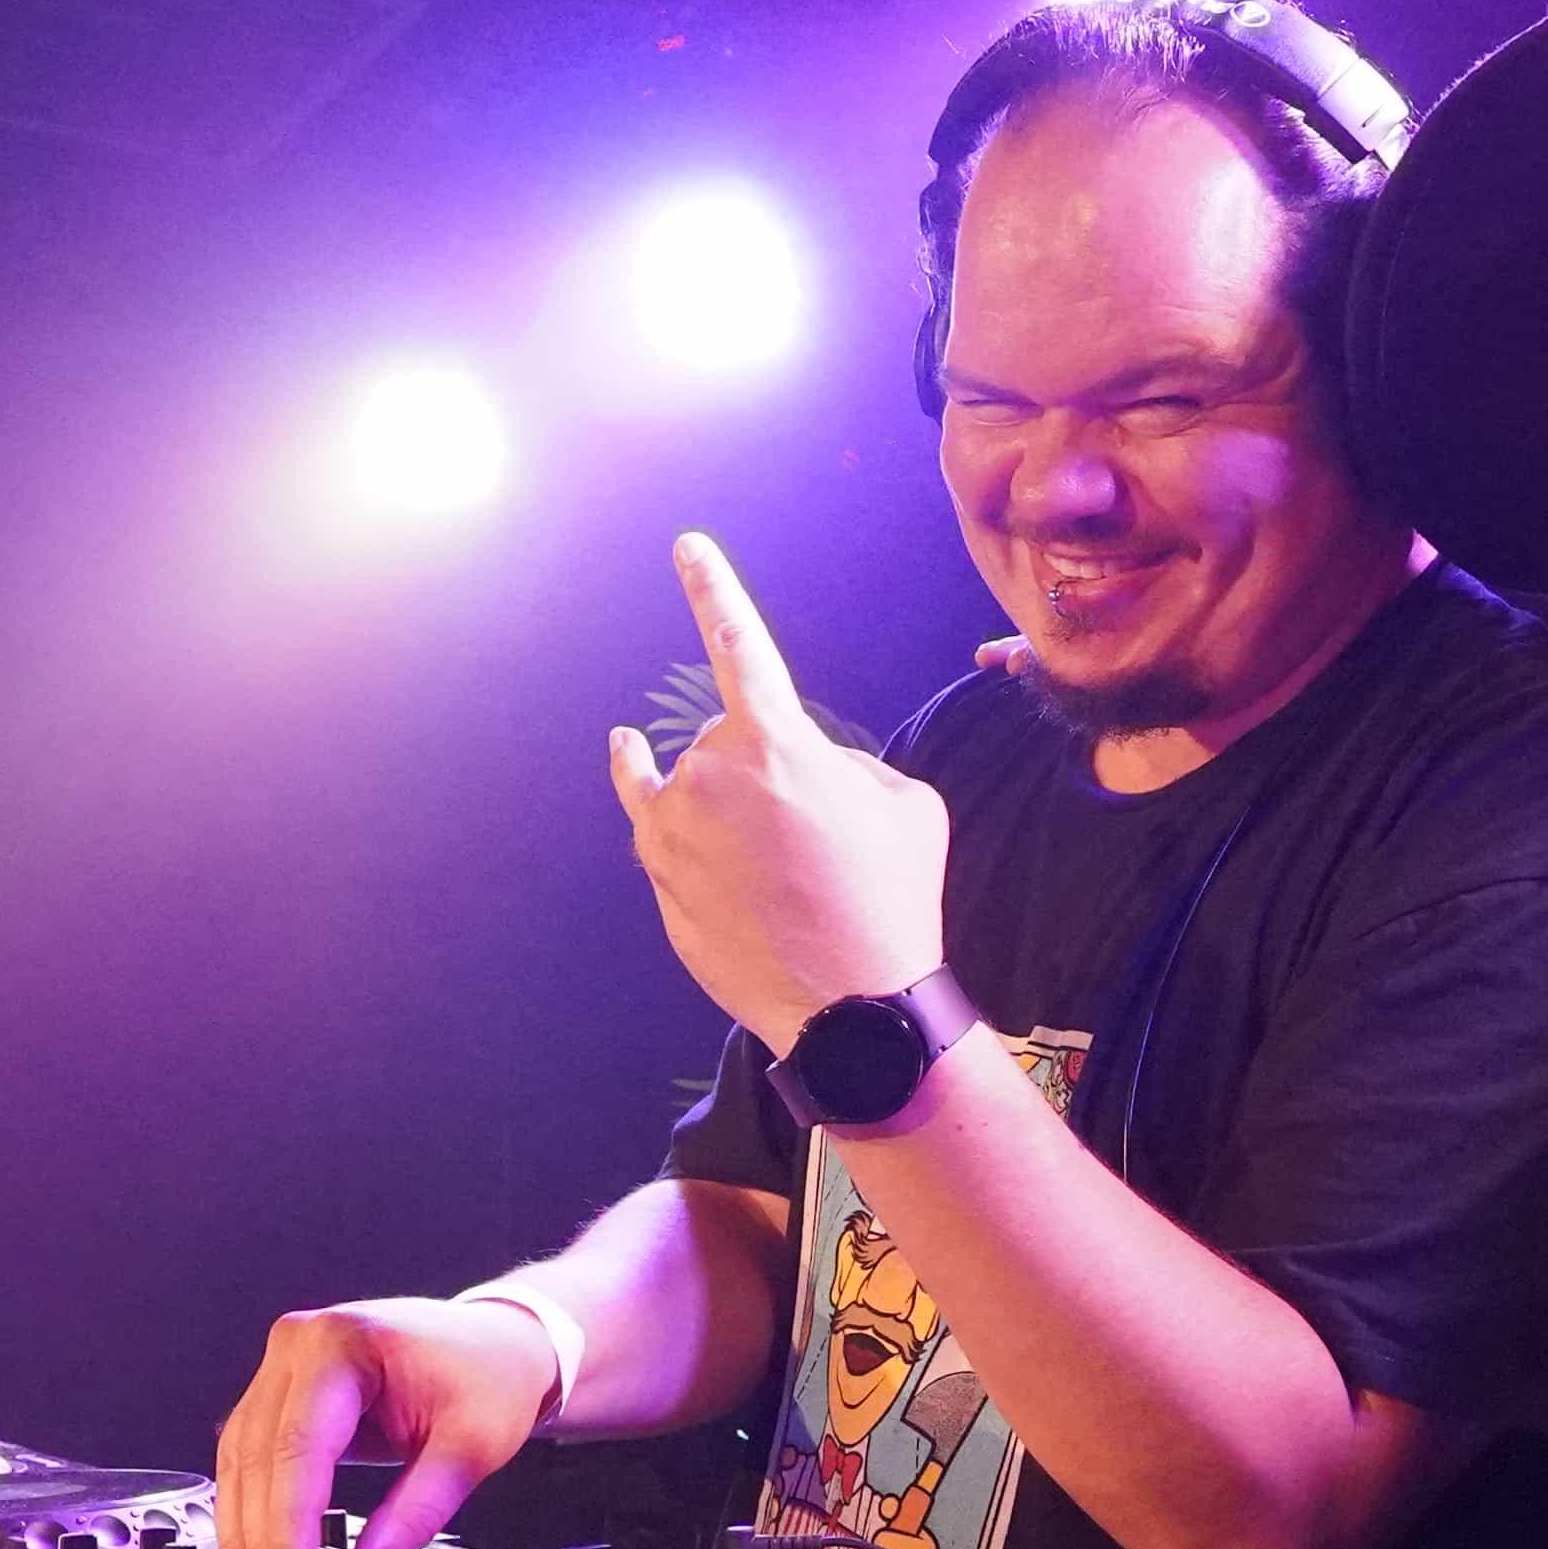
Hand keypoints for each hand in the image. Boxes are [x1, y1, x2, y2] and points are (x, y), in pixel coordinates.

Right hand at [213, 1294, 563, 1548]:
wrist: (497, 1340)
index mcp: (344, 1341)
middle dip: (260, 1539)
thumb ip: (415, 1515)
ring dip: (243, 1532)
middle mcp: (299, 1342)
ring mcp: (282, 1364)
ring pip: (240, 1459)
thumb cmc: (489, 1376)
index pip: (299, 1444)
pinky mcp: (280, 1392)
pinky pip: (249, 1456)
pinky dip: (250, 1511)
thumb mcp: (470, 1448)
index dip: (289, 1522)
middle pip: (258, 1454)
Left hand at [609, 533, 951, 1050]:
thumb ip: (850, 764)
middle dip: (766, 769)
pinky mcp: (657, 870)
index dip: (712, 587)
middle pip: (730, 738)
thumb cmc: (892, 898)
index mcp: (779, 741)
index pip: (739, 642)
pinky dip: (654, 791)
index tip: (686, 545)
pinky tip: (639, 760)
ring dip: (729, 803)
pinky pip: (653, 815)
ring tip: (775, 866)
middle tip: (812, 837)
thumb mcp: (909, 807)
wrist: (852, 1004)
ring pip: (698, 781)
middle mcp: (712, 770)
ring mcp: (674, 822)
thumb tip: (810, 768)